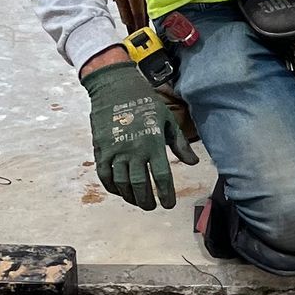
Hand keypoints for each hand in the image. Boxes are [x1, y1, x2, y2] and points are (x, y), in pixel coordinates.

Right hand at [83, 58, 196, 209]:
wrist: (115, 88)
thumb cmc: (146, 103)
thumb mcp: (168, 120)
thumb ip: (180, 144)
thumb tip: (193, 163)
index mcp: (153, 143)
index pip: (162, 177)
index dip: (166, 194)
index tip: (169, 205)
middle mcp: (134, 150)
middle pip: (140, 185)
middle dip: (147, 200)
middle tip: (152, 206)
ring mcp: (115, 151)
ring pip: (122, 184)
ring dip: (131, 197)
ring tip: (138, 202)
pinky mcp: (101, 150)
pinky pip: (104, 175)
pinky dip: (112, 187)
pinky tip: (120, 191)